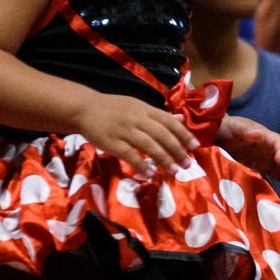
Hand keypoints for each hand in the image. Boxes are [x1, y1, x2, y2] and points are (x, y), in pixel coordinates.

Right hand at [73, 92, 197, 174]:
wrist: (84, 108)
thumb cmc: (114, 109)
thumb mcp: (137, 106)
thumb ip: (158, 115)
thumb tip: (181, 118)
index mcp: (145, 109)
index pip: (169, 121)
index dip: (183, 133)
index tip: (195, 146)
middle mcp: (137, 119)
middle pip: (162, 134)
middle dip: (177, 150)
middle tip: (187, 164)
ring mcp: (124, 130)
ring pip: (148, 145)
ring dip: (163, 159)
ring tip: (174, 171)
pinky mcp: (112, 142)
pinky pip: (129, 154)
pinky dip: (140, 164)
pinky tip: (149, 173)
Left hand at [218, 115, 279, 198]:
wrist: (220, 136)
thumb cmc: (229, 128)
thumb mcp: (235, 127)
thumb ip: (246, 131)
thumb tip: (259, 134)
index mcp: (266, 138)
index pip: (279, 143)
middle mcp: (271, 152)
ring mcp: (267, 163)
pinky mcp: (260, 173)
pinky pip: (271, 182)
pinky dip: (275, 191)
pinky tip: (277, 201)